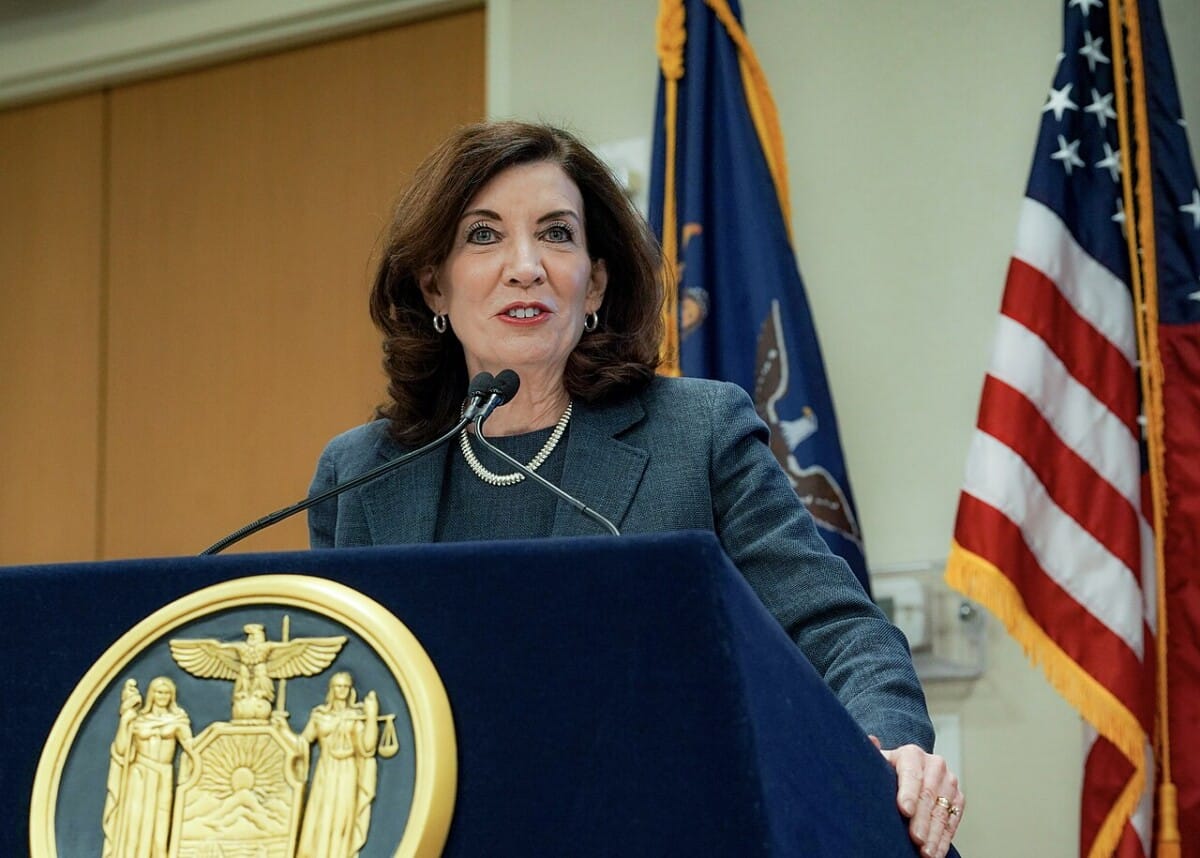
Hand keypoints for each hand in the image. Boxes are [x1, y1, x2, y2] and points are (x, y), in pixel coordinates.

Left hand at [870, 736, 963, 857]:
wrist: (911, 769)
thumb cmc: (889, 769)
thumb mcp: (879, 761)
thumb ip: (873, 754)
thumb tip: (872, 740)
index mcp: (912, 754)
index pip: (911, 774)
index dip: (908, 793)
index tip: (904, 811)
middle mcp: (935, 765)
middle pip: (928, 796)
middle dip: (922, 820)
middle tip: (915, 839)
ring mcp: (949, 782)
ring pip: (942, 811)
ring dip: (934, 835)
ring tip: (926, 852)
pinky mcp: (958, 798)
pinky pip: (952, 821)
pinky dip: (944, 839)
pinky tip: (936, 852)